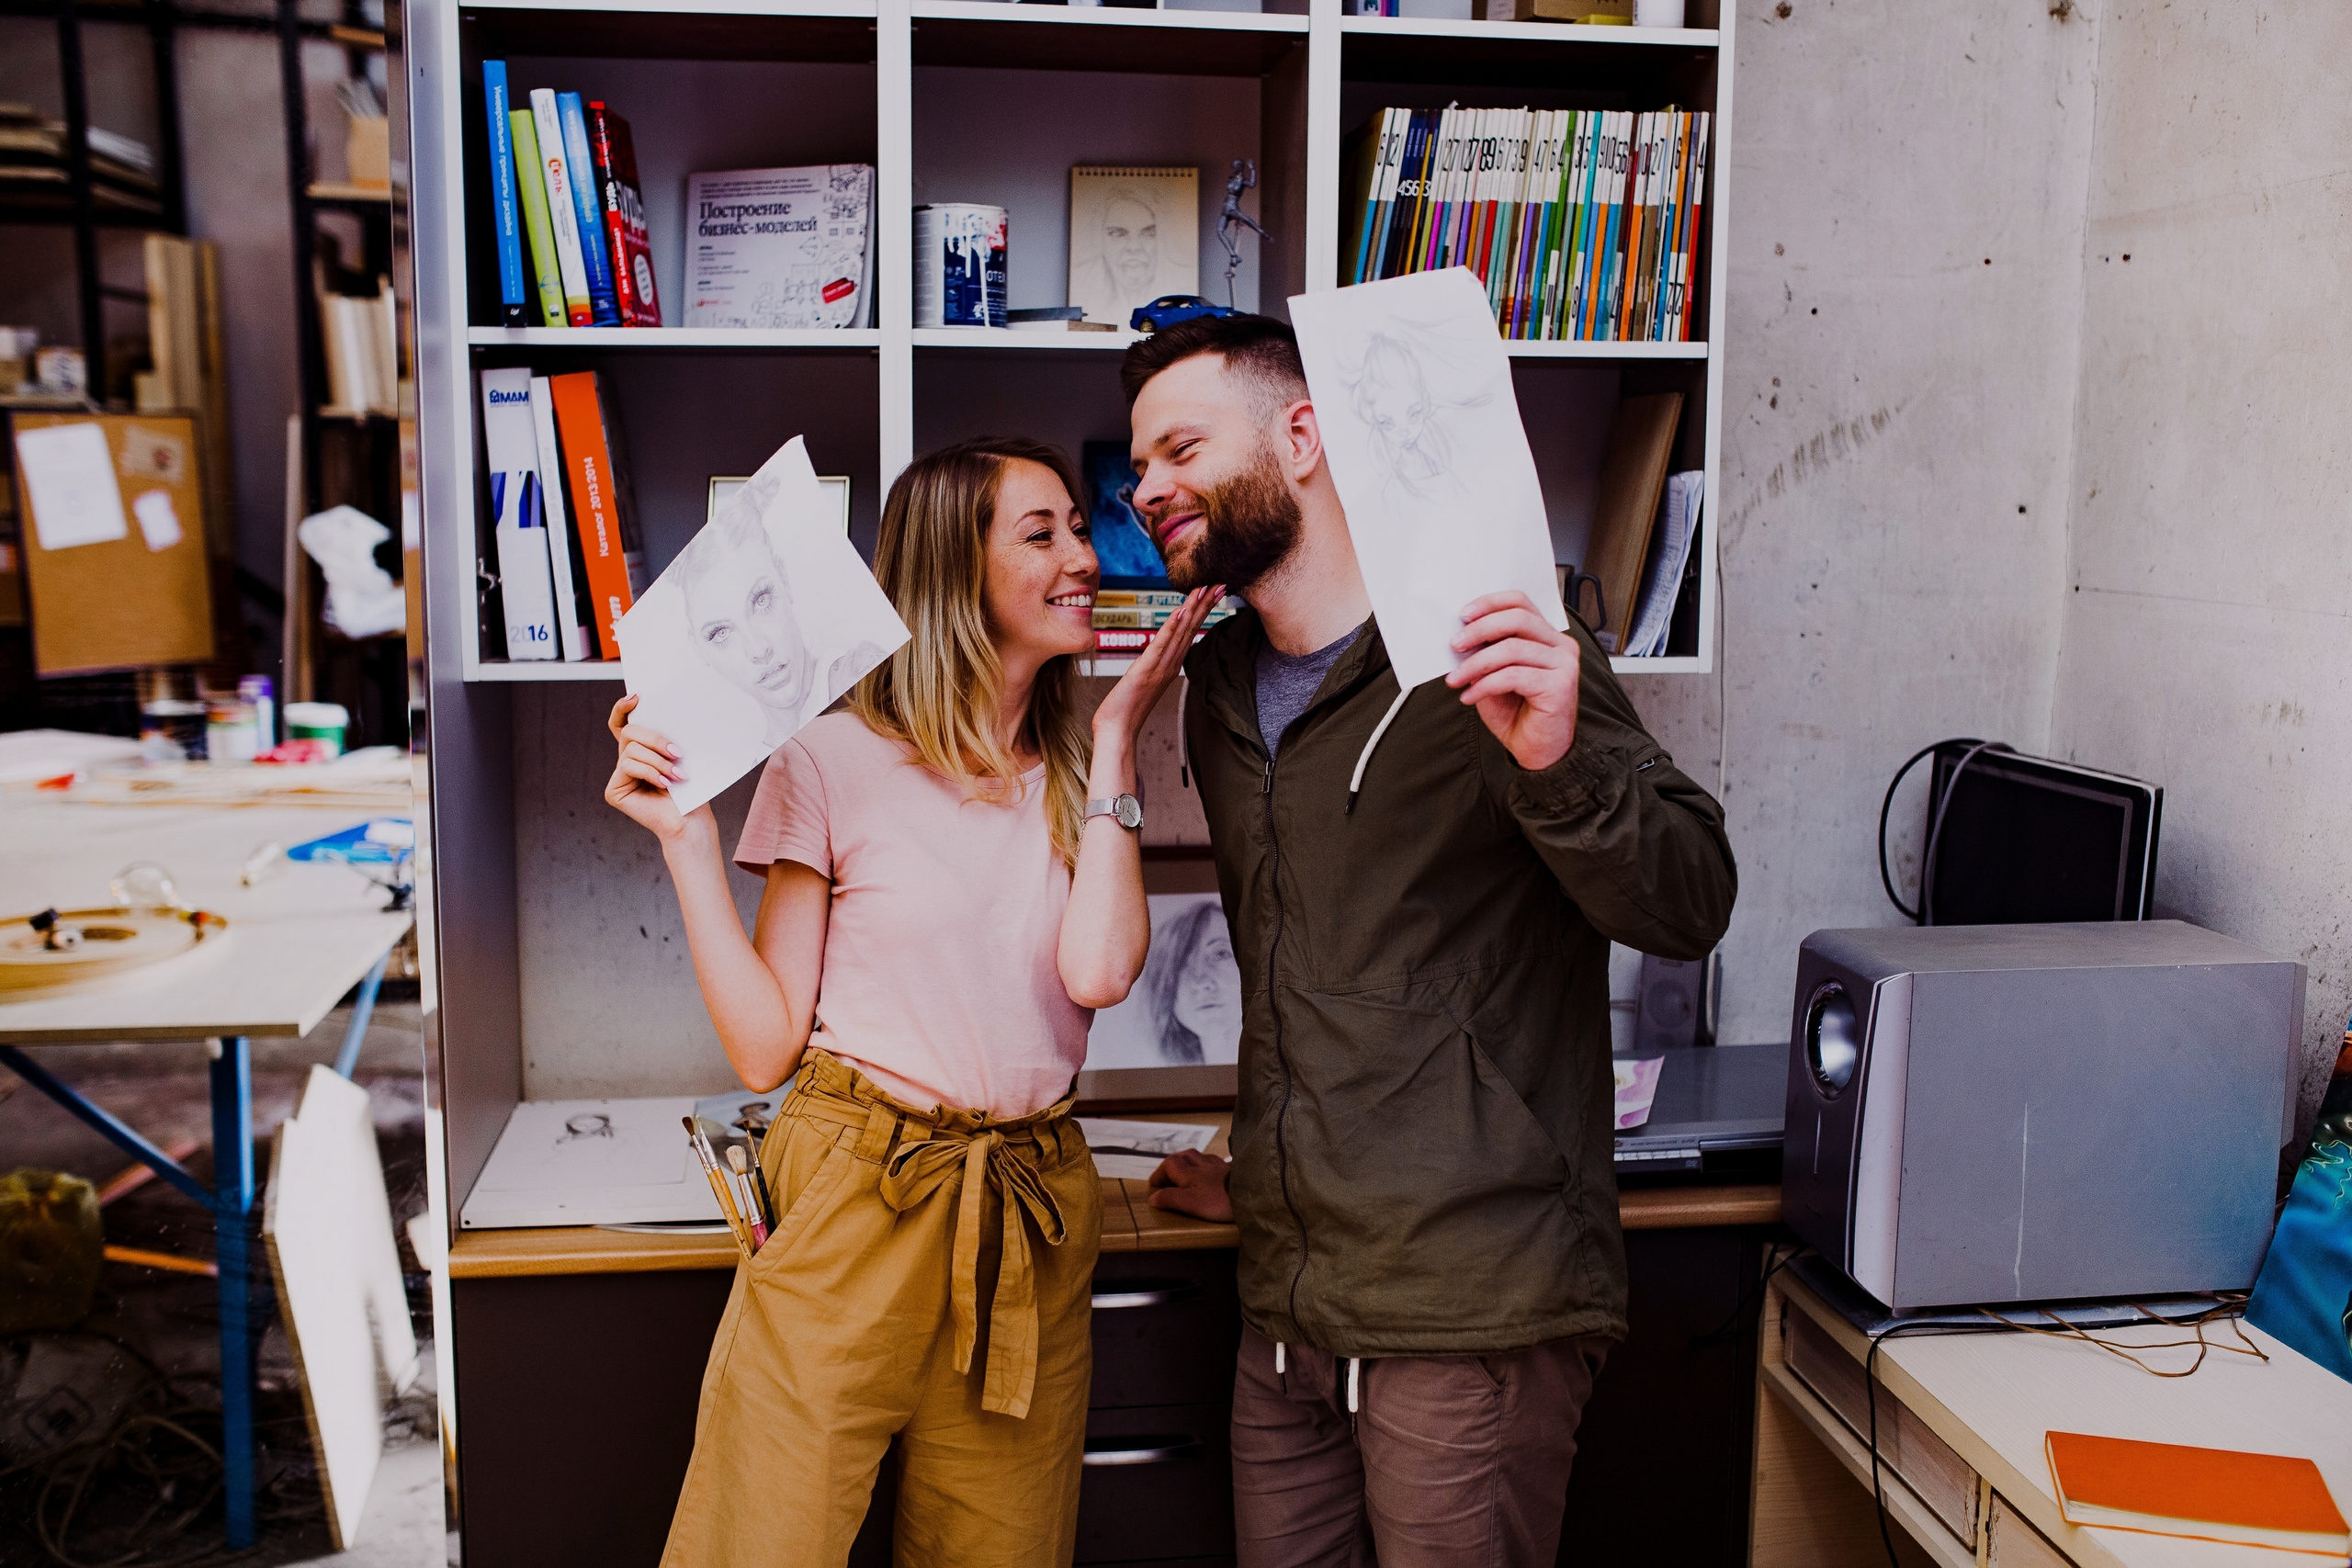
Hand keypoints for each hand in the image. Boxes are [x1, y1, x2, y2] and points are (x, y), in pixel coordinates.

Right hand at [605, 694, 710, 844]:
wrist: (691, 820)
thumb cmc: (691, 789)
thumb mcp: (680, 756)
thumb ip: (666, 736)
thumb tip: (665, 711)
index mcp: (641, 750)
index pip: (623, 723)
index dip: (623, 708)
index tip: (637, 697)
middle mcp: (627, 760)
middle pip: (629, 733)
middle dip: (654, 739)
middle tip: (677, 752)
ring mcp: (618, 776)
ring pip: (631, 750)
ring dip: (658, 761)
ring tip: (678, 774)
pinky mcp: (614, 790)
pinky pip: (627, 767)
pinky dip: (650, 773)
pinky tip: (665, 784)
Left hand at [1092, 586, 1223, 748]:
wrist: (1118, 730)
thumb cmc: (1127, 708)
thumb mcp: (1146, 681)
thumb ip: (1156, 665)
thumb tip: (1161, 652)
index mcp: (1171, 665)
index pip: (1190, 632)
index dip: (1203, 610)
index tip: (1214, 591)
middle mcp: (1170, 664)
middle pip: (1192, 629)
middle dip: (1205, 604)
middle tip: (1219, 583)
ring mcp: (1160, 667)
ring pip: (1181, 634)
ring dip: (1193, 610)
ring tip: (1204, 589)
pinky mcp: (1146, 670)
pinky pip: (1161, 645)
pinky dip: (1171, 628)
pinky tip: (1179, 612)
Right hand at [1145, 1148, 1232, 1222]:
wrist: (1250, 1195)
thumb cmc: (1220, 1200)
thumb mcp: (1190, 1203)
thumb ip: (1171, 1199)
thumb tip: (1153, 1197)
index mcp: (1190, 1172)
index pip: (1169, 1164)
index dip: (1159, 1174)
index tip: (1154, 1185)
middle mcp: (1203, 1164)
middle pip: (1184, 1155)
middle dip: (1174, 1162)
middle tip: (1169, 1174)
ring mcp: (1219, 1166)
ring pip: (1201, 1156)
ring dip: (1191, 1161)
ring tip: (1188, 1171)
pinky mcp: (1233, 1171)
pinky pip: (1217, 1163)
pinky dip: (1209, 1165)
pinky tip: (1212, 1172)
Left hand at [1444, 591, 1580, 770]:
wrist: (1537, 752)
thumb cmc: (1518, 714)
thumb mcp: (1494, 676)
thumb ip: (1486, 653)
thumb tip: (1460, 636)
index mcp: (1547, 637)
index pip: (1522, 603)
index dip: (1491, 603)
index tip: (1463, 615)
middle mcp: (1561, 646)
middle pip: (1518, 619)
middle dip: (1479, 630)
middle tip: (1454, 646)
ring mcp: (1564, 665)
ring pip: (1512, 649)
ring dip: (1475, 664)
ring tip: (1456, 680)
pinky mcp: (1560, 686)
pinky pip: (1513, 676)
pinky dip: (1485, 685)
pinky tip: (1470, 697)